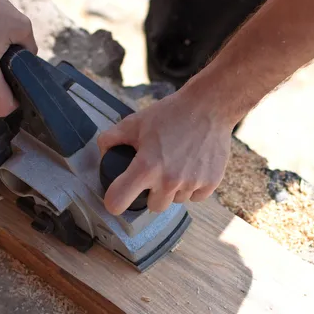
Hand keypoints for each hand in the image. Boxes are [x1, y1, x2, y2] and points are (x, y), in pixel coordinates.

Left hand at [97, 91, 233, 214]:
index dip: (114, 201)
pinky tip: (192, 166)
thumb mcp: (135, 122)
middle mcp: (169, 180)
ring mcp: (191, 183)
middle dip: (152, 193)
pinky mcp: (211, 183)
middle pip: (152, 207)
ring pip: (176, 201)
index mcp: (146, 167)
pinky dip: (193, 186)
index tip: (118, 197)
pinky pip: (195, 197)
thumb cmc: (172, 113)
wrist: (209, 106)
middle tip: (157, 172)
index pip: (118, 202)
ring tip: (177, 164)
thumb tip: (102, 153)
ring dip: (174, 189)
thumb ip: (112, 138)